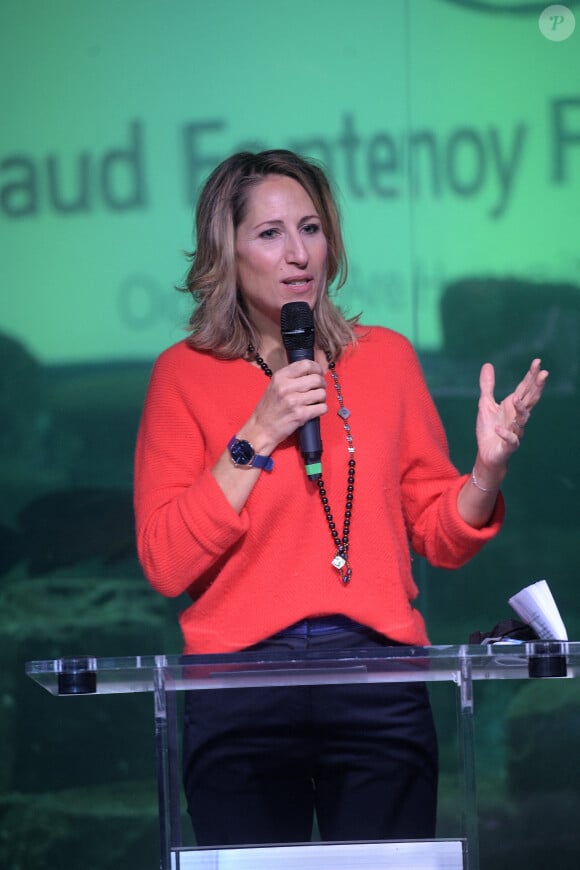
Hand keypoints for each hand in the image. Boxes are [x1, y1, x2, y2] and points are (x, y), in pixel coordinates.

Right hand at [242, 359, 326, 453]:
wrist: (260, 429)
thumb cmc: (268, 409)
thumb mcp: (274, 386)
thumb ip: (290, 377)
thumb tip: (311, 371)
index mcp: (280, 377)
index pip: (306, 364)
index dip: (316, 368)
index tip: (318, 373)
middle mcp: (286, 387)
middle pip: (317, 379)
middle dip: (322, 384)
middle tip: (319, 389)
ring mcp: (294, 401)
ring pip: (321, 393)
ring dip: (322, 398)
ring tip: (316, 401)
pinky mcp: (300, 415)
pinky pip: (322, 408)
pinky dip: (322, 409)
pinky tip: (315, 410)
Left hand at [475, 358, 548, 473]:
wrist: (486, 454)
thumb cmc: (489, 429)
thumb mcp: (485, 403)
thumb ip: (487, 385)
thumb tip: (487, 364)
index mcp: (513, 406)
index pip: (525, 388)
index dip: (531, 376)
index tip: (537, 362)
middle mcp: (517, 417)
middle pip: (530, 400)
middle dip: (537, 387)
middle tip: (544, 373)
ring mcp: (515, 431)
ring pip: (523, 419)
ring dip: (521, 409)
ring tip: (516, 399)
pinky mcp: (509, 445)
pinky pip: (510, 439)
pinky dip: (505, 434)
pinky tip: (498, 429)